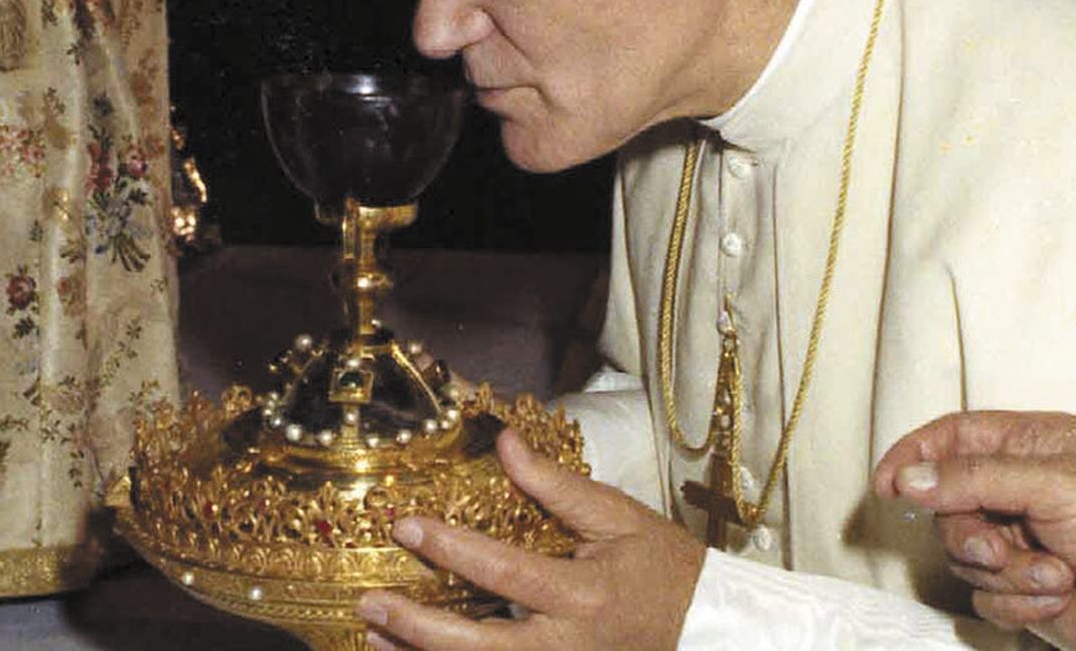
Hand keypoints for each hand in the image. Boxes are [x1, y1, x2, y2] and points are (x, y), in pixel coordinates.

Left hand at [359, 427, 705, 649]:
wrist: (703, 625)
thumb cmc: (662, 565)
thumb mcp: (617, 514)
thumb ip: (556, 485)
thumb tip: (506, 444)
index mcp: (584, 593)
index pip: (506, 570)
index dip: (452, 549)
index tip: (407, 526)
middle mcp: (567, 643)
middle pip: (480, 646)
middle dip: (418, 626)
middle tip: (371, 601)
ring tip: (375, 633)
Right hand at [873, 411, 1075, 650]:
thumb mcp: (1053, 486)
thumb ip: (974, 478)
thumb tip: (910, 477)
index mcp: (1034, 444)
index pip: (955, 437)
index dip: (916, 456)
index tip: (886, 485)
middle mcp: (1024, 488)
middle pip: (949, 503)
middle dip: (972, 533)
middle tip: (999, 547)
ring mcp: (1023, 539)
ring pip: (965, 554)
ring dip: (1007, 572)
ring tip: (1053, 575)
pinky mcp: (1025, 587)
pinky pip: (984, 595)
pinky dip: (1017, 602)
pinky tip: (1060, 596)